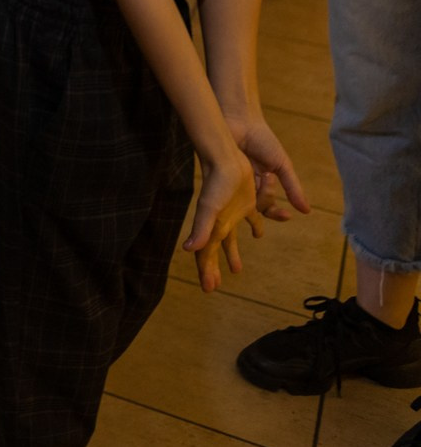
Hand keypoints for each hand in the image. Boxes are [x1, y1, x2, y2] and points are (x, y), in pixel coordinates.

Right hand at [187, 145, 258, 291]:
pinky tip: (257, 234)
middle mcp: (220, 224)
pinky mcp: (245, 203)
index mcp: (212, 228)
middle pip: (214, 251)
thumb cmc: (216, 182)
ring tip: (236, 270)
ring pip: (230, 240)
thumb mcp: (210, 208)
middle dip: (213, 269)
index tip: (208, 289)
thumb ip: (202, 229)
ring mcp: (232, 214)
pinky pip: (251, 220)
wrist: (226, 157)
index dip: (206, 271)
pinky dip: (254, 229)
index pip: (206, 255)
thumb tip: (189, 250)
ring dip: (231, 255)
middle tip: (212, 287)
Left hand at [230, 117, 312, 224]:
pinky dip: (231, 195)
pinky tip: (238, 190)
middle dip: (266, 200)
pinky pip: (222, 194)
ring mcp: (230, 182)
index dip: (277, 214)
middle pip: (255, 206)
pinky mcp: (215, 177)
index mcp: (260, 184)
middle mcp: (245, 186)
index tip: (287, 216)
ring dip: (255, 194)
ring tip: (263, 174)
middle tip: (268, 177)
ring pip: (242, 202)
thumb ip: (292, 187)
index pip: (268, 207)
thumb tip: (307, 211)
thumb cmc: (262, 140)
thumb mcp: (281, 165)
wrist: (241, 121)